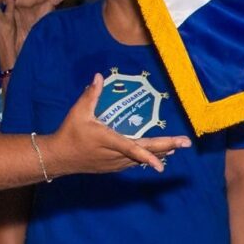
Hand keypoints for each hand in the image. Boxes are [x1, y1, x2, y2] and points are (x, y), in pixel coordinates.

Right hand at [38, 76, 189, 174]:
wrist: (58, 158)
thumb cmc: (69, 133)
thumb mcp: (78, 113)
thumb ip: (90, 95)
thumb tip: (98, 76)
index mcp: (108, 141)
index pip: (132, 149)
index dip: (148, 156)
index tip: (162, 164)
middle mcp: (115, 155)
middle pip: (145, 153)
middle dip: (167, 147)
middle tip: (186, 143)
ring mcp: (115, 163)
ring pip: (142, 159)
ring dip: (160, 152)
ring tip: (176, 146)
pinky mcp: (114, 166)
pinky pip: (135, 161)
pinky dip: (148, 157)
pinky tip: (158, 155)